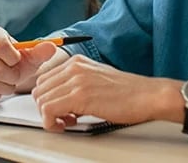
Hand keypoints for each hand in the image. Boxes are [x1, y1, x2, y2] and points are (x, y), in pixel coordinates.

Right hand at [0, 24, 61, 99]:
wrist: (5, 69)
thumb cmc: (17, 60)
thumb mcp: (31, 55)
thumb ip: (42, 51)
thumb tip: (51, 47)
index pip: (1, 46)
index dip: (13, 59)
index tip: (18, 61)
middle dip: (12, 77)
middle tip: (15, 76)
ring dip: (4, 87)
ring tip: (7, 82)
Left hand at [31, 55, 180, 130]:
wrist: (148, 96)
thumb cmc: (128, 92)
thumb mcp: (97, 79)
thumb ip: (77, 84)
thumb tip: (60, 99)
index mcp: (77, 62)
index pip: (44, 79)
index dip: (48, 98)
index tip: (59, 109)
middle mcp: (74, 67)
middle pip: (39, 89)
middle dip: (46, 108)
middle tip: (63, 118)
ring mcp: (76, 80)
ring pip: (41, 100)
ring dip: (49, 117)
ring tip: (68, 122)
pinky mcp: (80, 96)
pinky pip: (49, 111)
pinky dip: (52, 123)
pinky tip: (67, 125)